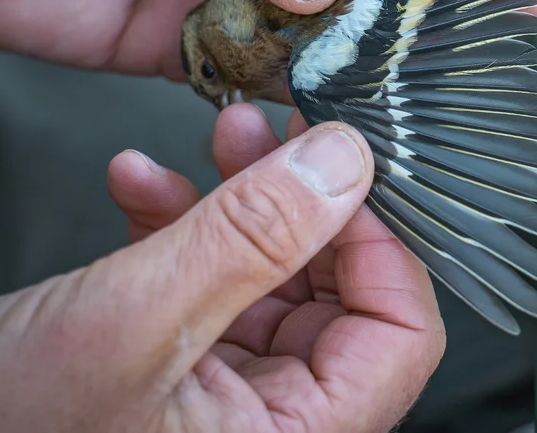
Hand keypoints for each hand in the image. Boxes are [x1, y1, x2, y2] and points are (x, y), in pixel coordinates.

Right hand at [0, 118, 444, 432]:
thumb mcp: (135, 319)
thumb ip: (250, 238)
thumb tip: (344, 165)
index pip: (401, 338)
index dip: (383, 244)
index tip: (345, 172)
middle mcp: (272, 423)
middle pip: (342, 293)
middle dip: (305, 201)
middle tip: (279, 134)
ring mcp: (225, 393)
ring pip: (276, 273)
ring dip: (246, 200)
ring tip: (218, 139)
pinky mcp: (176, 363)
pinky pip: (212, 281)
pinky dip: (186, 225)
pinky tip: (145, 186)